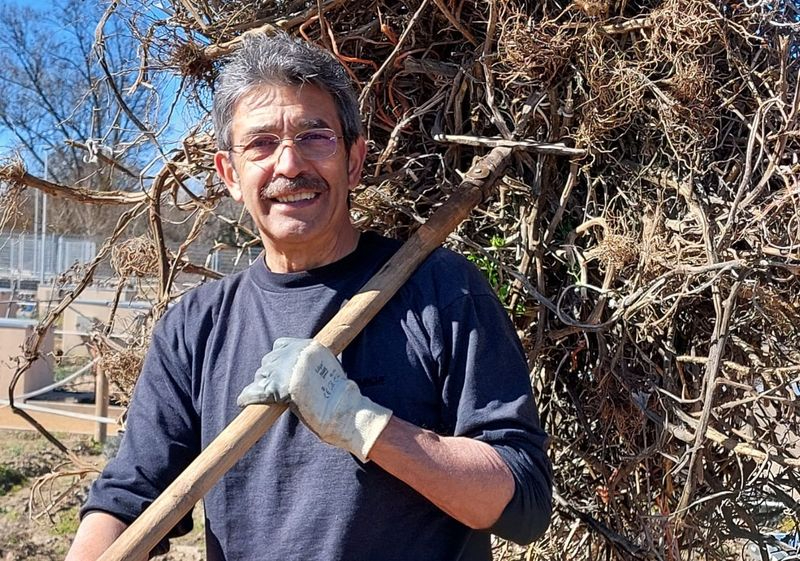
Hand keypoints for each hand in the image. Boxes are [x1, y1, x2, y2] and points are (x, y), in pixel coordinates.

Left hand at [237, 338, 391, 460]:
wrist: (341, 410)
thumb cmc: (339, 394)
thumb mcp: (328, 367)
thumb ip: (310, 362)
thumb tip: (298, 367)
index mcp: (308, 346)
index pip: (280, 344)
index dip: (278, 358)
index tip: (279, 370)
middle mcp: (294, 353)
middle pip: (269, 359)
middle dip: (270, 373)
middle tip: (274, 387)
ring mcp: (284, 369)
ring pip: (261, 374)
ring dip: (262, 384)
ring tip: (266, 396)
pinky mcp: (276, 387)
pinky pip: (254, 391)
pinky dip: (248, 397)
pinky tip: (244, 401)